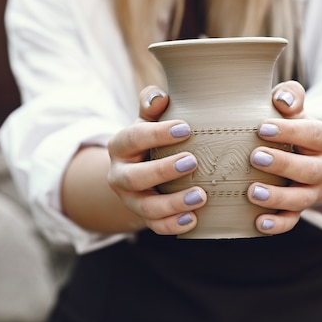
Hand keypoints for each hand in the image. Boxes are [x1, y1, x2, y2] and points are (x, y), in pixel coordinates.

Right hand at [106, 86, 206, 234]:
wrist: (139, 171)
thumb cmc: (151, 139)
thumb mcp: (148, 119)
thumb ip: (152, 105)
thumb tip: (159, 96)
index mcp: (120, 146)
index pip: (133, 138)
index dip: (157, 134)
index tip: (186, 128)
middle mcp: (120, 175)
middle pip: (134, 177)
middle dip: (163, 171)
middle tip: (193, 161)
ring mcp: (131, 200)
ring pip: (146, 207)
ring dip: (173, 203)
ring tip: (201, 196)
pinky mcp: (144, 217)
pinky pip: (155, 226)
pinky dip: (173, 225)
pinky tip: (194, 219)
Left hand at [248, 81, 321, 234]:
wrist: (302, 157)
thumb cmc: (290, 129)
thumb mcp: (294, 111)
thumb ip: (290, 96)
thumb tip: (282, 99)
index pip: (314, 134)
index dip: (291, 131)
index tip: (262, 127)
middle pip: (311, 170)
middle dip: (284, 165)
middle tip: (255, 157)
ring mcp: (312, 192)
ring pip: (302, 200)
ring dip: (278, 198)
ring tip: (252, 192)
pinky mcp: (298, 210)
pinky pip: (291, 221)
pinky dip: (276, 225)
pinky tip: (258, 223)